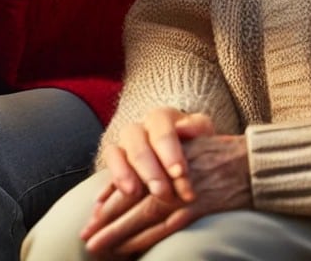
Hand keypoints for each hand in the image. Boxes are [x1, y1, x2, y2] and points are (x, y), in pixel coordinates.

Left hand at [83, 134, 250, 256]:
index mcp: (163, 155)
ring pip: (141, 215)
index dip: (110, 196)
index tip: (94, 211)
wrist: (252, 162)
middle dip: (106, 218)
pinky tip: (128, 250)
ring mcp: (180, 190)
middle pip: (130, 197)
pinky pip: (163, 228)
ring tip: (96, 247)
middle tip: (85, 234)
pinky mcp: (194, 207)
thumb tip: (143, 171)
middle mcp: (168, 172)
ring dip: (117, 233)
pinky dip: (143, 240)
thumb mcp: (190, 143)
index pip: (131, 177)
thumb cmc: (221, 153)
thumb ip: (167, 154)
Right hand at [97, 109, 214, 211]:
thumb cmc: (196, 145)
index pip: (161, 128)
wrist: (186, 156)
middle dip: (149, 168)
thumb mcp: (203, 133)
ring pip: (115, 151)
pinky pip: (107, 166)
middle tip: (162, 192)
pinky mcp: (114, 163)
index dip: (169, 150)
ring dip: (125, 173)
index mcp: (161, 117)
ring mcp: (123, 145)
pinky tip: (123, 194)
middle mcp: (139, 128)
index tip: (180, 173)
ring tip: (135, 193)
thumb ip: (197, 128)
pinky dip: (113, 180)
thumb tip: (184, 127)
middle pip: (136, 140)